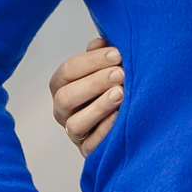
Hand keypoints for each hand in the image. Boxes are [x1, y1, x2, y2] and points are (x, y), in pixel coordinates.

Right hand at [49, 37, 121, 155]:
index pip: (67, 71)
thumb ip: (102, 54)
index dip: (92, 61)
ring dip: (99, 107)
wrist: (130, 115)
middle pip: (67, 97)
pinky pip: (90, 145)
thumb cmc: (115, 83)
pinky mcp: (86, 149)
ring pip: (75, 123)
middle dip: (95, 83)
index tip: (117, 54)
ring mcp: (73, 131)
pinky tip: (120, 117)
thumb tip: (100, 42)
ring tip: (121, 94)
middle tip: (120, 73)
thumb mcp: (108, 66)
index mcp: (62, 84)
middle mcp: (62, 109)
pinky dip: (104, 131)